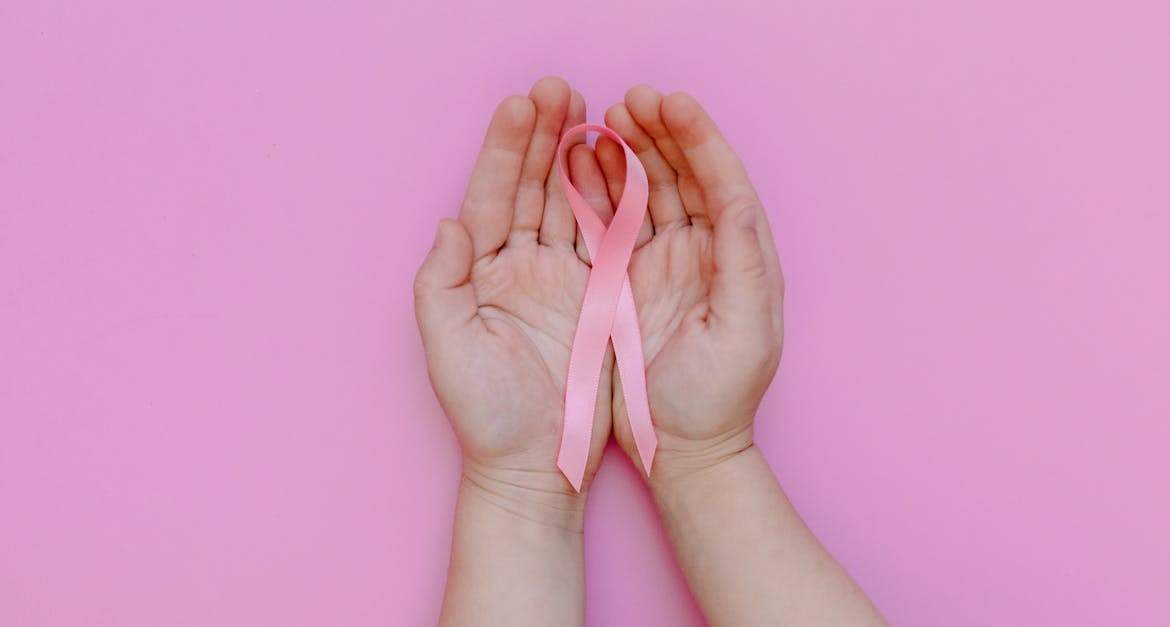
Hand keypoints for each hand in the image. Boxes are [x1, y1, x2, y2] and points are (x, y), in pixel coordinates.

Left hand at [414, 77, 612, 525]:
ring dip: (578, 156)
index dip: (504, 149)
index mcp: (479, 272)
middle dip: (542, 135)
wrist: (538, 464)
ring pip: (569, 202)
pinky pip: (606, 237)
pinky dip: (612, 198)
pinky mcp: (599, 295)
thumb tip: (449, 223)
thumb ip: (439, 285)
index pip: (491, 195)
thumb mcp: (449, 350)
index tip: (522, 104)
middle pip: (530, 185)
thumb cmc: (487, 415)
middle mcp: (518, 266)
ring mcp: (560, 277)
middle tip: (559, 88)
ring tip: (592, 111)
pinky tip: (619, 162)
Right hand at [597, 86, 784, 479]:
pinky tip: (579, 163)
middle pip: (683, 174)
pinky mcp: (626, 278)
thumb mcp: (744, 334)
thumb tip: (741, 201)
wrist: (681, 448)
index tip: (671, 103)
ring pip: (646, 190)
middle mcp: (705, 250)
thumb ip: (746, 265)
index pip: (723, 181)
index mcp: (740, 256)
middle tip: (628, 98)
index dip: (699, 138)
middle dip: (658, 132)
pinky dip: (598, 189)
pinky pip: (612, 222)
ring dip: (627, 152)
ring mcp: (663, 261)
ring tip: (600, 119)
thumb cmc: (719, 398)